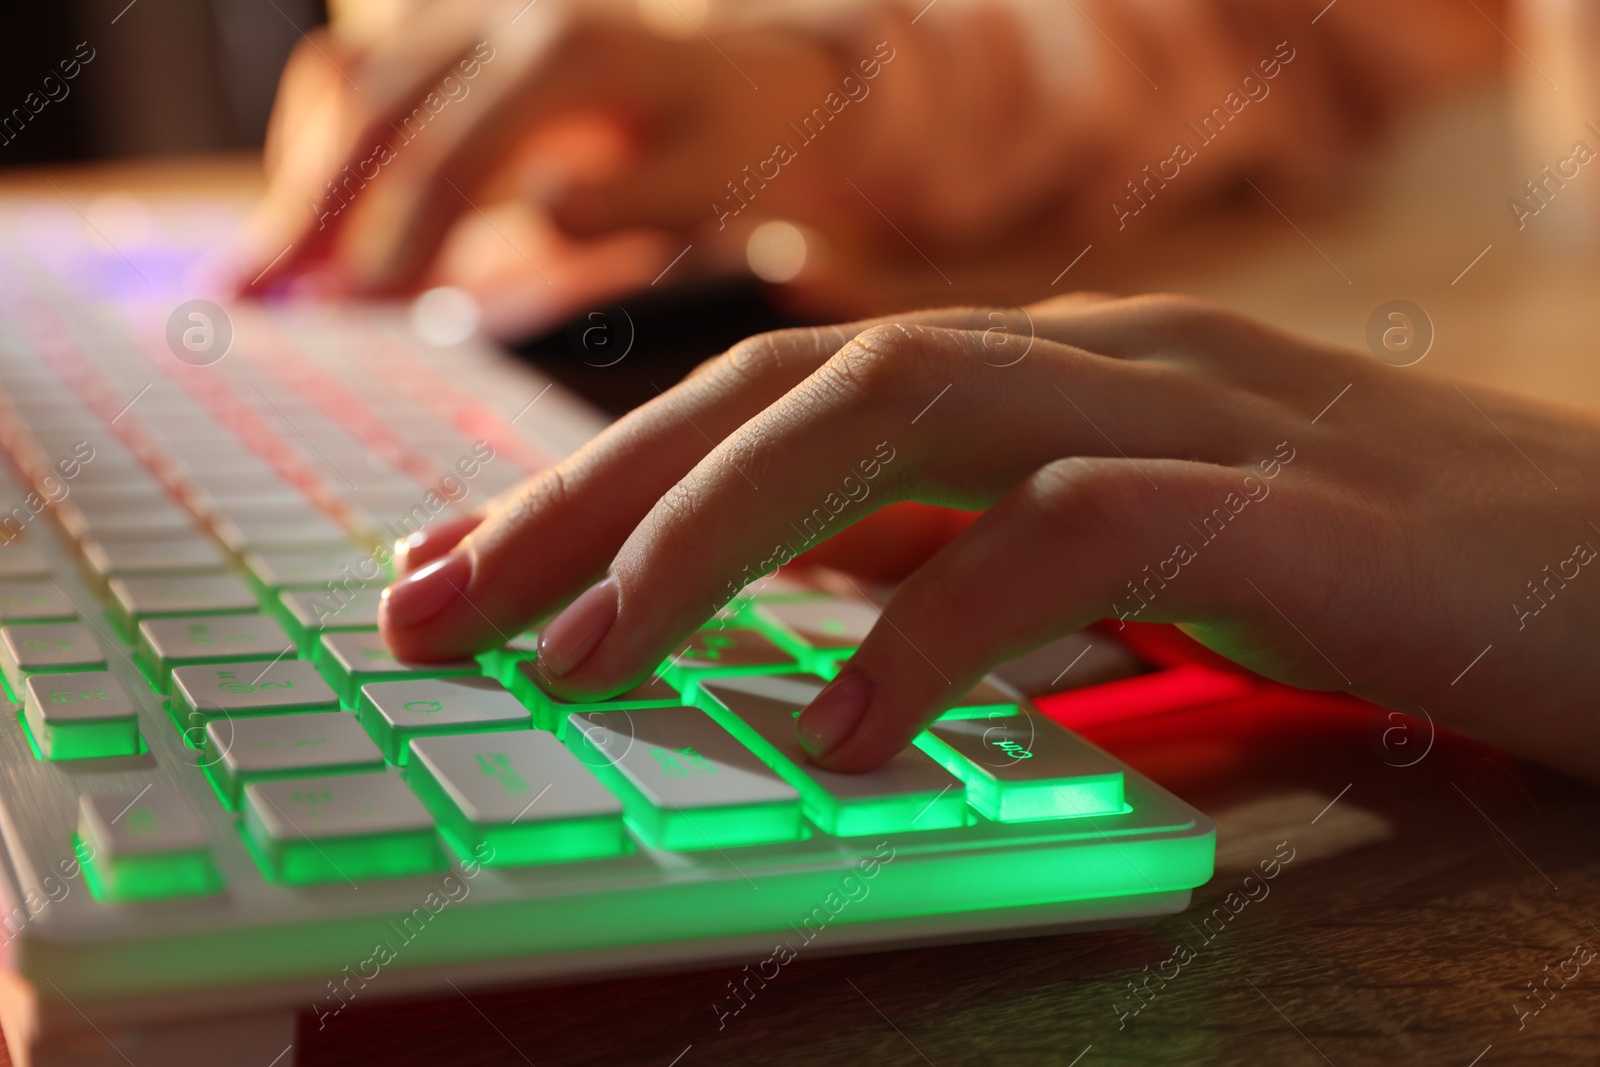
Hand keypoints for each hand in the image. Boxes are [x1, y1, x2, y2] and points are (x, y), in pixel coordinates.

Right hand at [236, 0, 852, 295]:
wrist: (738, 75)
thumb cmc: (727, 142)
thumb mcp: (711, 178)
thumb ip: (630, 201)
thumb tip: (542, 210)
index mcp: (569, 53)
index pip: (458, 149)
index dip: (400, 232)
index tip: (359, 308)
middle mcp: (503, 13)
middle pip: (378, 109)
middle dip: (316, 209)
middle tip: (259, 298)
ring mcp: (465, 12)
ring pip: (350, 84)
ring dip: (303, 182)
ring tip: (256, 278)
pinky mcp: (444, 27)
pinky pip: (357, 76)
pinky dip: (321, 149)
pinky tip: (304, 224)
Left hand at [379, 295, 1599, 782]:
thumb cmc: (1384, 575)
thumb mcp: (1134, 556)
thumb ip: (979, 556)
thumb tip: (807, 610)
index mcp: (1053, 369)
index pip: (779, 395)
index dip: (605, 478)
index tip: (466, 576)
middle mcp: (1097, 356)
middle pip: (791, 384)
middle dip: (598, 496)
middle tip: (442, 612)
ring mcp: (1194, 410)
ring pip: (901, 412)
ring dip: (721, 530)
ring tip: (593, 658)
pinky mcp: (1289, 503)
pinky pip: (1072, 534)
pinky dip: (934, 621)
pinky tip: (842, 727)